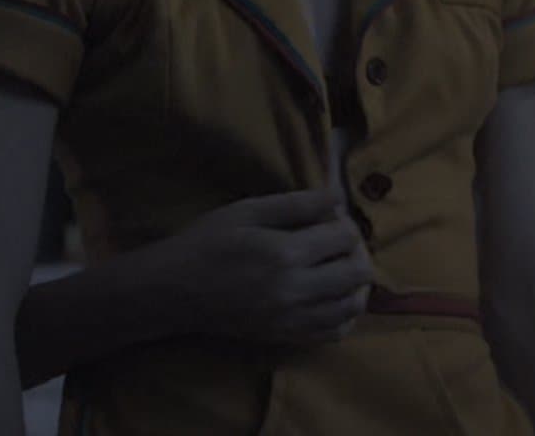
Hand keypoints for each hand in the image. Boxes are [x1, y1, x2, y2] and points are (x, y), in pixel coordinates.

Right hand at [150, 187, 373, 346]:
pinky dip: (344, 314)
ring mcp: (292, 319)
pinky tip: (333, 296)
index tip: (329, 218)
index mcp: (285, 253)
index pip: (345, 237)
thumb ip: (296, 204)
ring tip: (339, 267)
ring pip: (353, 306)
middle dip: (356, 252)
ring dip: (356, 283)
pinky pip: (335, 332)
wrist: (175, 291)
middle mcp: (295, 290)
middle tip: (337, 242)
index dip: (344, 223)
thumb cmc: (208, 242)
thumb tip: (338, 198)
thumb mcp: (248, 211)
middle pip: (359, 273)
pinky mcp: (286, 337)